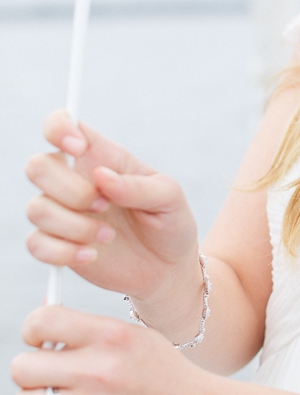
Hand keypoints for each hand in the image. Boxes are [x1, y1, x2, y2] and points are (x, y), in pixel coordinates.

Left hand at [11, 304, 222, 394]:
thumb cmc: (168, 375)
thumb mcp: (137, 336)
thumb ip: (89, 327)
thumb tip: (42, 314)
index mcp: (112, 334)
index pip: (42, 321)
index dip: (32, 331)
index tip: (41, 343)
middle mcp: (100, 367)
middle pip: (22, 366)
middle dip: (29, 373)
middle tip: (48, 379)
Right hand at [25, 110, 199, 303]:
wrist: (166, 269)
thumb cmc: (169, 223)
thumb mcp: (169, 198)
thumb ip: (139, 186)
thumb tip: (101, 176)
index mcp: (100, 157)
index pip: (61, 125)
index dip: (59, 129)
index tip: (79, 147)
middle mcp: (74, 180)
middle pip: (37, 166)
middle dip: (70, 189)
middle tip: (105, 206)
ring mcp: (62, 213)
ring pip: (36, 209)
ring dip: (74, 226)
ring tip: (108, 236)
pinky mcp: (56, 244)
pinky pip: (36, 244)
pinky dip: (63, 252)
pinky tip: (92, 255)